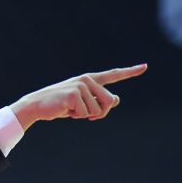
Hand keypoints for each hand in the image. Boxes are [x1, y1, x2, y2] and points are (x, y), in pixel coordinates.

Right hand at [10, 64, 146, 129]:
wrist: (36, 105)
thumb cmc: (59, 105)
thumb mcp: (82, 103)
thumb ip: (99, 101)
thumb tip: (116, 99)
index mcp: (90, 80)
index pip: (113, 75)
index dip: (130, 72)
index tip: (145, 66)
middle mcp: (88, 80)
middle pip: (109, 101)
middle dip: (100, 112)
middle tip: (84, 114)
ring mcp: (81, 86)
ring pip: (97, 110)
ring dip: (84, 115)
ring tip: (70, 110)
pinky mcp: (74, 95)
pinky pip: (85, 113)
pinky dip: (76, 116)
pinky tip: (65, 110)